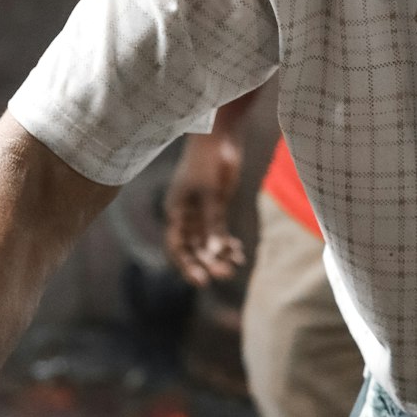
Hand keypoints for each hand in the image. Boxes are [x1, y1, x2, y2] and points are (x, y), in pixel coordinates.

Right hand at [164, 130, 245, 285]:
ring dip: (220, 256)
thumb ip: (213, 222)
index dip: (186, 265)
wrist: (220, 134)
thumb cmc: (209, 160)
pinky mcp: (216, 206)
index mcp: (176, 211)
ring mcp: (201, 211)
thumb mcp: (211, 192)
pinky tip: (239, 253)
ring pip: (208, 242)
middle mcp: (186, 215)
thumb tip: (215, 252)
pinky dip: (227, 244)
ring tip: (237, 265)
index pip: (176, 246)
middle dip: (208, 263)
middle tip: (226, 275)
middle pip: (193, 248)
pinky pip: (219, 232)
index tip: (201, 281)